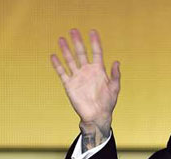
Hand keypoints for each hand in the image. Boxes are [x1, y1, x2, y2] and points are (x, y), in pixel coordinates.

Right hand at [51, 29, 119, 148]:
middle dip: (78, 42)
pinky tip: (53, 56)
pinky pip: (62, 73)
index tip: (92, 31)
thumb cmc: (108, 103)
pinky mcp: (70, 85)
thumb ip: (115, 75)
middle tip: (74, 30)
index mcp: (99, 70)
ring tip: (62, 39)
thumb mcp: (114, 88)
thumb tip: (116, 62)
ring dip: (66, 50)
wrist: (97, 116)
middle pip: (81, 53)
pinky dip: (58, 65)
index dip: (95, 42)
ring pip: (70, 60)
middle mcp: (87, 71)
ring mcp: (78, 77)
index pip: (96, 52)